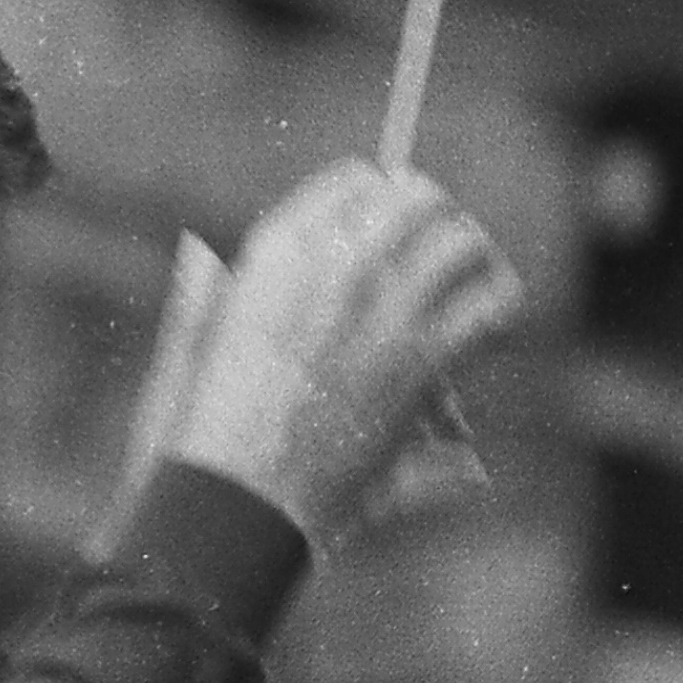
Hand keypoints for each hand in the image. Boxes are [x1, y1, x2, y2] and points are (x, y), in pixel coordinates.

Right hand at [168, 160, 519, 543]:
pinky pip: (490, 307)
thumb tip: (198, 249)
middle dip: (433, 217)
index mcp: (277, 254)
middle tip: (438, 242)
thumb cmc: (199, 435)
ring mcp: (385, 311)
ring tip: (472, 276)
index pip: (355, 182)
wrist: (234, 500)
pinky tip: (485, 325)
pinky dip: (495, 310)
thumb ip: (200, 294)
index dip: (380, 200)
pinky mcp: (425, 364)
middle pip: (419, 200)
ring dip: (472, 259)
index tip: (387, 223)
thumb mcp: (188, 349)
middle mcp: (335, 266)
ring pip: (463, 245)